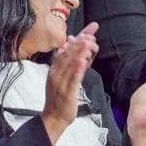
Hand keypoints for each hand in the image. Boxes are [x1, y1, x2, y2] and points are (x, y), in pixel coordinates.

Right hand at [41, 23, 99, 143]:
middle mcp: (56, 72)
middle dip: (80, 41)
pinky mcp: (66, 92)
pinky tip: (83, 62)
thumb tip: (70, 43)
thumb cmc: (59, 97)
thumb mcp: (63, 77)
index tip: (92, 27)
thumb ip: (68, 61)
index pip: (68, 48)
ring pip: (69, 64)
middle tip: (91, 33)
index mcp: (55, 68)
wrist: (53, 118)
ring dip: (79, 52)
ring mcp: (59, 82)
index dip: (80, 36)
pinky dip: (77, 70)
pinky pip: (72, 80)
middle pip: (68, 53)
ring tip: (88, 41)